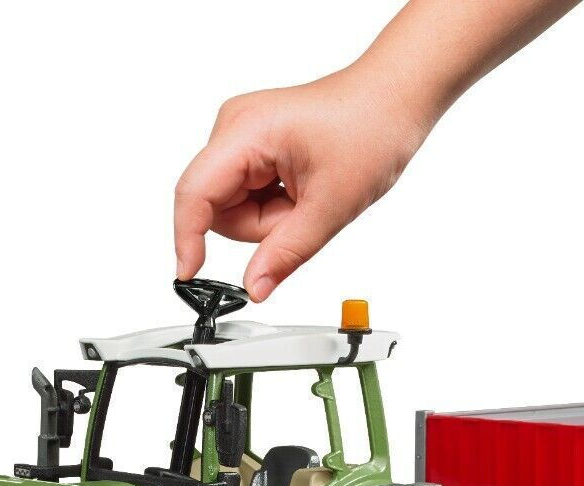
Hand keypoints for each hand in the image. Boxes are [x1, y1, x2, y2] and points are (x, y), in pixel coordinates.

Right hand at [174, 67, 436, 300]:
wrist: (396, 99)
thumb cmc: (372, 128)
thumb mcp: (332, 204)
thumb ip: (286, 252)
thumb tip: (254, 287)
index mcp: (245, 130)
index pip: (194, 193)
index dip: (187, 238)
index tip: (190, 275)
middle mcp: (235, 127)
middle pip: (217, 208)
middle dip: (260, 226)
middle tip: (303, 212)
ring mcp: (243, 135)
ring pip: (234, 207)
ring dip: (270, 217)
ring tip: (309, 196)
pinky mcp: (254, 146)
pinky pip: (248, 195)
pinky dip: (275, 205)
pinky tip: (303, 188)